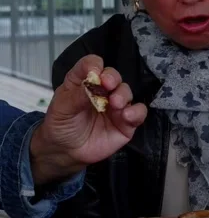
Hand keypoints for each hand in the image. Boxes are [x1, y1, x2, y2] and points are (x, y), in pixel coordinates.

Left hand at [30, 54, 147, 183]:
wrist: (65, 153)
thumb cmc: (61, 125)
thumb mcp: (62, 108)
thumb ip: (78, 94)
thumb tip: (94, 80)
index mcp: (84, 81)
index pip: (92, 64)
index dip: (94, 65)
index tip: (93, 72)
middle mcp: (102, 91)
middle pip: (112, 76)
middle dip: (112, 77)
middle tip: (107, 84)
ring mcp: (115, 106)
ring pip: (126, 92)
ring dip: (123, 94)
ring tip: (115, 103)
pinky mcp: (126, 123)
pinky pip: (138, 113)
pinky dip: (136, 111)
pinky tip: (127, 115)